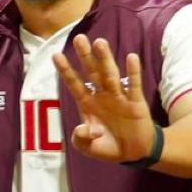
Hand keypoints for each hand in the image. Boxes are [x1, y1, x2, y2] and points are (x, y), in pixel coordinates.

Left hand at [53, 37, 153, 163]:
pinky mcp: (136, 102)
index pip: (74, 84)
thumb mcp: (88, 147)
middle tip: (79, 38)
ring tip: (100, 42)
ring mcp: (119, 97)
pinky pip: (133, 85)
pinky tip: (130, 57)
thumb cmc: (107, 146)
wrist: (133, 153)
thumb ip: (81, 139)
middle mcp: (102, 96)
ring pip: (110, 74)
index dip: (66, 71)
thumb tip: (84, 129)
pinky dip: (133, 72)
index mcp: (87, 104)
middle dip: (85, 56)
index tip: (56, 55)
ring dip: (105, 59)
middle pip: (92, 73)